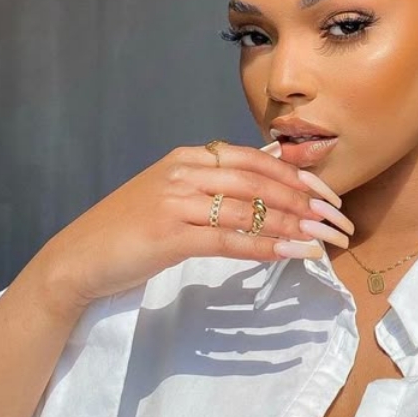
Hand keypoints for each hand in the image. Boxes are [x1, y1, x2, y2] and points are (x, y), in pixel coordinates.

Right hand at [34, 141, 352, 314]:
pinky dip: (269, 245)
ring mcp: (176, 200)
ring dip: (296, 224)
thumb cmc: (129, 232)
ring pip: (251, 207)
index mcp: (189, 158)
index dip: (298, 176)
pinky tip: (296, 253)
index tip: (329, 196)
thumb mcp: (173, 196)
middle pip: (261, 180)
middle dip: (307, 200)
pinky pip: (231, 238)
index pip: (256, 159)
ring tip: (328, 239)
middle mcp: (185, 171)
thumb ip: (215, 187)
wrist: (77, 259)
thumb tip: (265, 181)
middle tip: (340, 221)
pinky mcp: (170, 234)